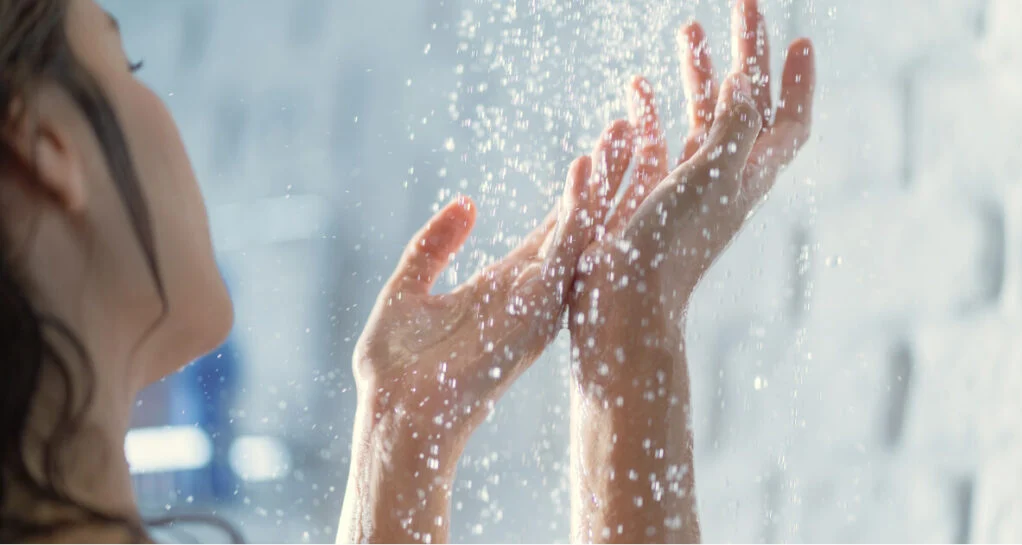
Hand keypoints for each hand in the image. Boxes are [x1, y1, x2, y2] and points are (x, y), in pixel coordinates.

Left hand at [339, 126, 634, 543]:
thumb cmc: (397, 367)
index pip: (553, 230)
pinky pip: (562, 256)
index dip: (576, 192)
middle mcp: (530, 294)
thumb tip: (467, 202)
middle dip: (604, 180)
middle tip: (626, 130)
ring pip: (581, 235)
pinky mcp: (531, 314)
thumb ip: (435, 246)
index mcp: (505, 287)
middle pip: (578, 226)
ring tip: (621, 136)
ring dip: (601, 186)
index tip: (596, 152)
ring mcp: (535, 304)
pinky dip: (576, 215)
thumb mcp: (407, 288)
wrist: (395, 415)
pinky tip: (585, 176)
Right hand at [571, 0, 815, 386]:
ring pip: (700, 117)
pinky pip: (656, 141)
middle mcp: (724, 178)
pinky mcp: (649, 196)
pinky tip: (634, 89)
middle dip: (745, 55)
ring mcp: (686, 187)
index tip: (799, 40)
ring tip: (687, 30)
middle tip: (742, 5)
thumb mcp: (711, 175)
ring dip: (698, 73)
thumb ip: (732, 124)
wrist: (624, 304)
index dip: (797, 82)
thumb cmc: (672, 244)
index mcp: (748, 176)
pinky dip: (650, 110)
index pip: (787, 121)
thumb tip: (747, 81)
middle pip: (745, 106)